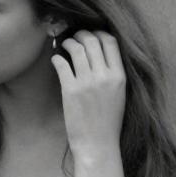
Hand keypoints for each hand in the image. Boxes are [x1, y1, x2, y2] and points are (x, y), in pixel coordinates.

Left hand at [51, 30, 125, 156]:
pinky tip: (56, 59)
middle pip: (92, 41)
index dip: (99, 33)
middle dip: (82, 34)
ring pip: (77, 50)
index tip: (91, 34)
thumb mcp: (119, 94)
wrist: (98, 143)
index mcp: (119, 76)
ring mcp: (87, 83)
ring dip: (69, 43)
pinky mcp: (71, 91)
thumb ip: (112, 74)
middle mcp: (105, 76)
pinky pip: (62, 65)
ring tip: (65, 45)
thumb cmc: (108, 121)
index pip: (111, 42)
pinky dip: (57, 58)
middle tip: (75, 36)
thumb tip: (99, 56)